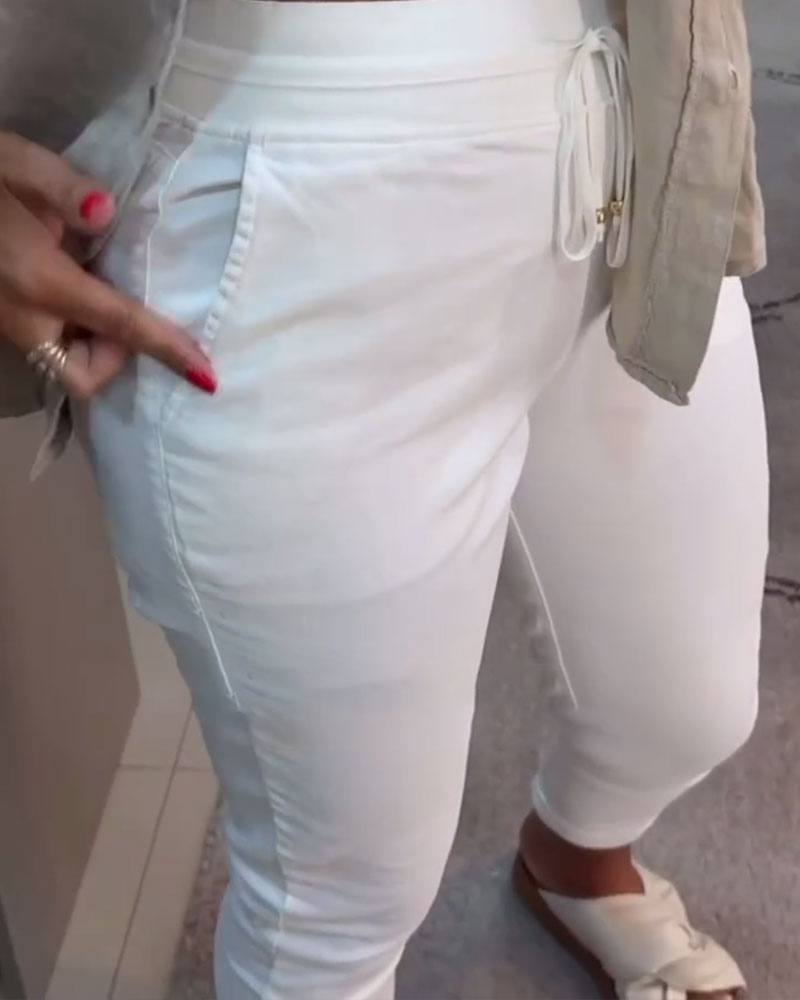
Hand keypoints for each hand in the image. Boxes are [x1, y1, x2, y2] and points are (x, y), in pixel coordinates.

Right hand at [0, 131, 216, 398]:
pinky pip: (48, 347)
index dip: (166, 349)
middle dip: (115, 356)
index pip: (120, 324)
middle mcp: (22, 318)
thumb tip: (105, 210)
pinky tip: (73, 282)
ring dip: (93, 344)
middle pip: (84, 376)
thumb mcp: (13, 161)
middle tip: (119, 300)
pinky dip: (73, 333)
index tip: (206, 376)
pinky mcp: (0, 322)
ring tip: (95, 283)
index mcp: (38, 281)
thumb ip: (63, 187)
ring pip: (64, 366)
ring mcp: (6, 325)